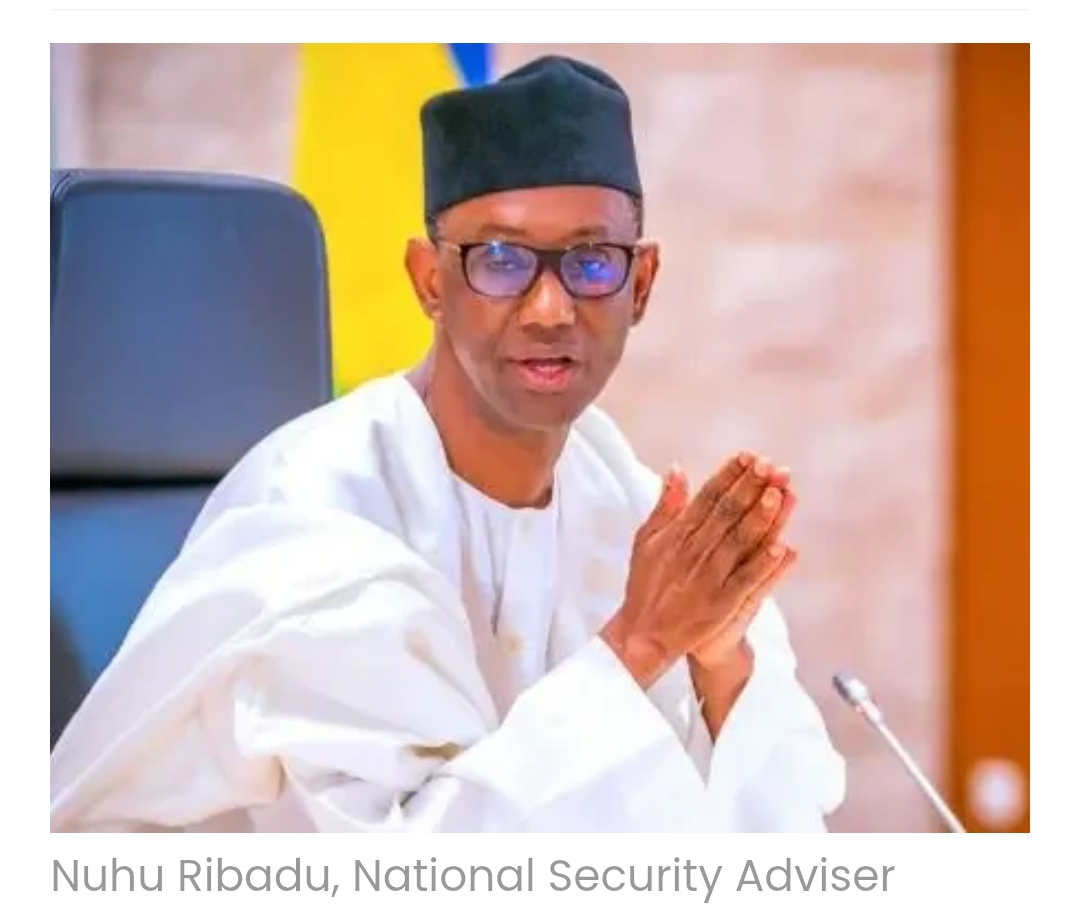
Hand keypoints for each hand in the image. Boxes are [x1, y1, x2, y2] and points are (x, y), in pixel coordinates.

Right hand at [600, 452, 795, 689]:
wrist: (643, 634)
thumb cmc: (646, 584)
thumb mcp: (647, 539)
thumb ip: (665, 505)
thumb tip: (676, 469)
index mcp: (677, 534)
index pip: (708, 497)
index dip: (729, 475)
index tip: (749, 456)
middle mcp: (693, 552)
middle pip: (727, 513)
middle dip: (749, 487)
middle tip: (770, 465)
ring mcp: (709, 578)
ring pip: (739, 541)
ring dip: (759, 517)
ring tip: (777, 494)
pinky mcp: (721, 603)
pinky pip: (745, 580)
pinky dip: (762, 564)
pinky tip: (781, 546)